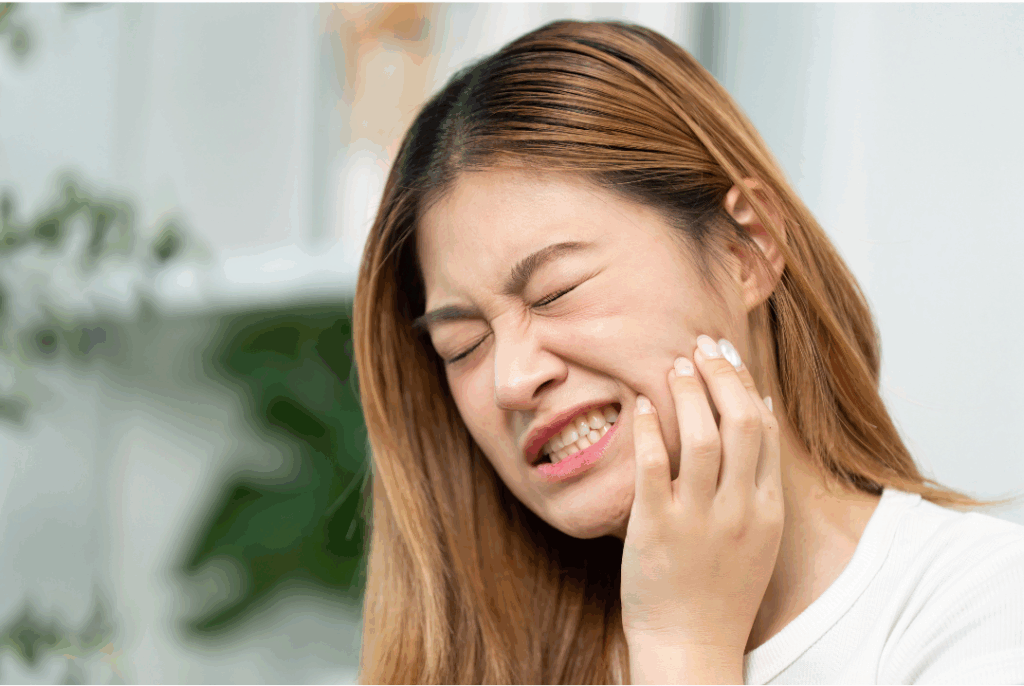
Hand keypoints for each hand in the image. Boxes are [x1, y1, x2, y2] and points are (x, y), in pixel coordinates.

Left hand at [620, 335, 783, 655]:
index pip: (765, 430)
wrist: (691, 647)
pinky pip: (654, 467)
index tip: (727, 357)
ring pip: (702, 438)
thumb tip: (757, 416)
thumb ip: (759, 481)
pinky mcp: (657, 530)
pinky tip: (640, 405)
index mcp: (767, 510)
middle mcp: (740, 511)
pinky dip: (649, 430)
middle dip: (722, 375)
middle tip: (700, 345)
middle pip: (740, 423)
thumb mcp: (755, 536)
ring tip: (674, 364)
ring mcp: (699, 520)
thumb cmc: (718, 589)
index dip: (746, 385)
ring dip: (688, 393)